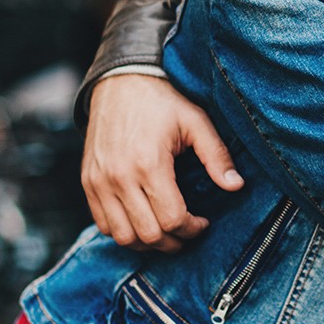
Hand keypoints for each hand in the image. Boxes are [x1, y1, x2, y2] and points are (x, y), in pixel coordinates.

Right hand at [82, 73, 242, 250]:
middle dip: (173, 241)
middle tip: (187, 231)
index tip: (202, 222)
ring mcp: (99, 182)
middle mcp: (119, 177)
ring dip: (148, 241)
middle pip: (148, 234)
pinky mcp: (88, 182)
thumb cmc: (161, 101)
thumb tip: (236, 186)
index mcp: (148, 163)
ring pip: (123, 236)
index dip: (192, 229)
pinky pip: (103, 224)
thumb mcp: (195, 121)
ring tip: (166, 231)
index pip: (172, 219)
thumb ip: (216, 156)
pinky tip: (143, 220)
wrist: (119, 82)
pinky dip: (124, 231)